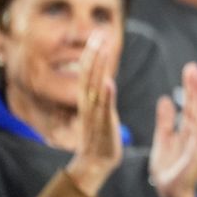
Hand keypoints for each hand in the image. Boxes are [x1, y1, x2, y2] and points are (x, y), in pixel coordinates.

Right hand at [65, 32, 121, 196]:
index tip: (98, 34)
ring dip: (98, 67)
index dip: (92, 53)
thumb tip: (103, 79)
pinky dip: (106, 95)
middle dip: (93, 53)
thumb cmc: (101, 137)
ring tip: (103, 48)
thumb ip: (101, 95)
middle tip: (99, 33)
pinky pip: (104, 108)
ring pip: (94, 86)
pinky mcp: (104, 125)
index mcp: (88, 100)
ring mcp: (95, 114)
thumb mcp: (100, 111)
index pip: (88, 72)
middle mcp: (88, 104)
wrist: (96, 163)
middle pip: (88, 74)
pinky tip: (109, 81)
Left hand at [150, 63, 196, 196]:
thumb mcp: (163, 139)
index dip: (190, 88)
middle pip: (196, 108)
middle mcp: (195, 135)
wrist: (168, 193)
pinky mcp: (196, 155)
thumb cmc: (168, 168)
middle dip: (196, 88)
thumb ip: (165, 120)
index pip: (190, 105)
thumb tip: (165, 99)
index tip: (191, 69)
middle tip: (194, 69)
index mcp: (187, 130)